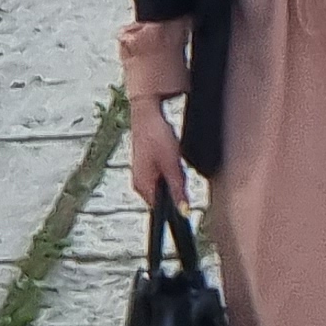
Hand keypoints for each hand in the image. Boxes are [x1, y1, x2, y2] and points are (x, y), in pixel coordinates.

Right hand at [126, 99, 191, 214]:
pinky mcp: (148, 169)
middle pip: (167, 198)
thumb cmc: (156, 137)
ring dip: (176, 177)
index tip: (185, 194)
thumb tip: (183, 210)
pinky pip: (166, 176)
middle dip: (178, 187)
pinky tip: (171, 157)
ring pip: (168, 186)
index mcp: (143, 186)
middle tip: (177, 168)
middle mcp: (140, 184)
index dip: (176, 205)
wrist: (147, 115)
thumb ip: (177, 189)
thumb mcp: (172, 165)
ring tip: (172, 159)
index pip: (161, 210)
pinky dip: (173, 170)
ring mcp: (143, 176)